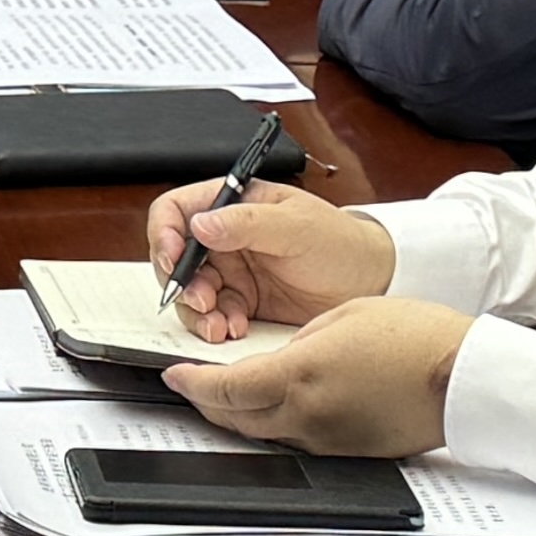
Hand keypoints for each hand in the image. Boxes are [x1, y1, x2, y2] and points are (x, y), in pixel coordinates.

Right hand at [140, 175, 397, 329]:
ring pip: (189, 293)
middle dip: (181, 283)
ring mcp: (231, 274)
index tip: (173, 257)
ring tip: (219, 325)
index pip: (176, 211)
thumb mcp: (296, 225)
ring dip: (197, 312)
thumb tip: (201, 224)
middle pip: (175, 258)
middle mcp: (225, 238)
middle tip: (201, 300)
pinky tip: (234, 330)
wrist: (371, 284)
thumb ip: (247, 223)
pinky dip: (216, 326)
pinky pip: (212, 318)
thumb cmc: (341, 242)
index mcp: (233, 205)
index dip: (164, 233)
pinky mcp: (241, 305)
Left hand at [165, 293, 470, 457]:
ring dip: (237, 417)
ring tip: (226, 395)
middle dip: (205, 403)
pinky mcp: (346, 452)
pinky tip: (276, 407)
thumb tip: (276, 356)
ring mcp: (326, 440)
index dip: (190, 383)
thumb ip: (298, 340)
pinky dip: (274, 425)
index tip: (174, 374)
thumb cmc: (415, 338)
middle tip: (191, 385)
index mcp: (299, 375)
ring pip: (261, 434)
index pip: (222, 388)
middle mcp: (306, 415)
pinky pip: (295, 441)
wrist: (463, 378)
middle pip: (233, 419)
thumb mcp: (342, 316)